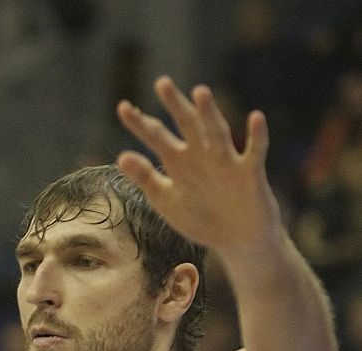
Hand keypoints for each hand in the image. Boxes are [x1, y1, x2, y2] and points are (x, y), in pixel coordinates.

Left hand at [116, 76, 282, 254]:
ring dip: (210, 114)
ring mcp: (227, 162)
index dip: (141, 124)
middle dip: (175, 106)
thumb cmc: (201, 218)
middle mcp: (202, 155)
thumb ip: (146, 180)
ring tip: (199, 92)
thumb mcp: (167, 201)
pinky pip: (255, 152)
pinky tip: (256, 118)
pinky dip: (257, 136)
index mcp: (179, 163)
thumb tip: (120, 157)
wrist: (236, 240)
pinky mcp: (250, 173)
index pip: (158, 137)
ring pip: (218, 133)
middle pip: (187, 126)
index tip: (123, 107)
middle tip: (162, 83)